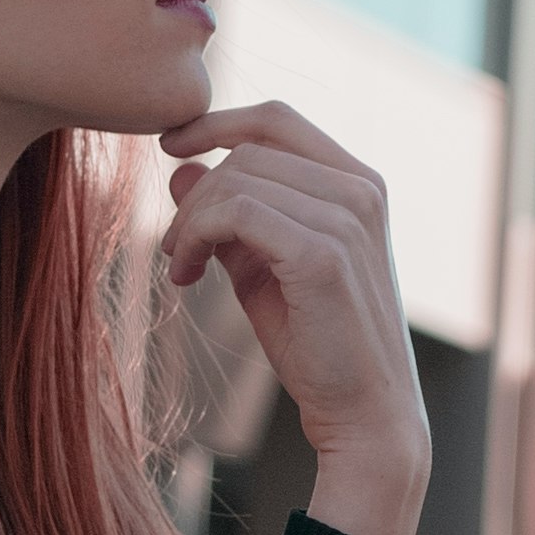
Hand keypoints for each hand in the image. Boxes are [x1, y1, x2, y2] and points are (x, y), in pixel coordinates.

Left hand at [151, 102, 428, 534]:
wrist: (364, 414)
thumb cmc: (318, 344)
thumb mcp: (263, 266)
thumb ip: (230, 216)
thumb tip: (180, 170)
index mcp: (358, 183)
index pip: (277, 120)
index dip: (217, 122)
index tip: (170, 145)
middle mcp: (361, 190)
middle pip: (247, 151)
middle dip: (195, 193)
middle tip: (173, 248)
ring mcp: (347, 218)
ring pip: (235, 179)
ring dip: (190, 221)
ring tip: (180, 267)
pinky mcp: (323, 254)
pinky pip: (236, 212)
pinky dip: (196, 236)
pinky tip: (186, 275)